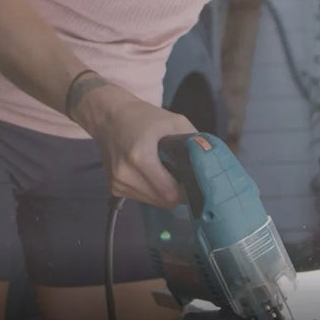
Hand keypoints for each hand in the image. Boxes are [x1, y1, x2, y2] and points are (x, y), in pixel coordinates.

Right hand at [78, 86, 195, 208]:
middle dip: (177, 192)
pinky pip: (142, 198)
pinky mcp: (114, 188)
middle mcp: (125, 176)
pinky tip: (153, 174)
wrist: (108, 116)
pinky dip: (152, 191)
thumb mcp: (174, 121)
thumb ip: (194, 143)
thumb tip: (211, 164)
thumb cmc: (143, 116)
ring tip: (167, 172)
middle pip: (163, 201)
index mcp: (140, 158)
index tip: (194, 179)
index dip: (186, 190)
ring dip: (164, 193)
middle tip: (183, 175)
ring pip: (153, 202)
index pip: (170, 193)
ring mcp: (117, 184)